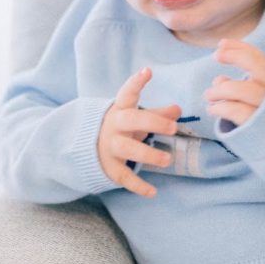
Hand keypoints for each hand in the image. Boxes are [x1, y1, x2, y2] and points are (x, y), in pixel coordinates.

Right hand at [98, 67, 181, 197]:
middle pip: (131, 119)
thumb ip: (157, 114)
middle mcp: (113, 125)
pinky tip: (153, 192)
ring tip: (167, 160)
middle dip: (152, 122)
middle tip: (173, 128)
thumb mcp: (136, 118)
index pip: (127, 93)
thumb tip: (178, 109)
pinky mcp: (109, 167)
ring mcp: (109, 147)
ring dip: (148, 154)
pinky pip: (123, 176)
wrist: (86, 148)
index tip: (148, 71)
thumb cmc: (121, 128)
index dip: (136, 83)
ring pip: (127, 148)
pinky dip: (138, 186)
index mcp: (120, 109)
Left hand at [205, 40, 264, 127]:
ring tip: (208, 95)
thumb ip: (240, 87)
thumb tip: (219, 80)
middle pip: (258, 68)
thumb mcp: (257, 102)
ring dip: (221, 89)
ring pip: (244, 90)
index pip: (260, 59)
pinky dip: (221, 108)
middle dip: (236, 57)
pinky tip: (212, 110)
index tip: (221, 44)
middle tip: (216, 56)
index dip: (240, 48)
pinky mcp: (259, 129)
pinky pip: (238, 112)